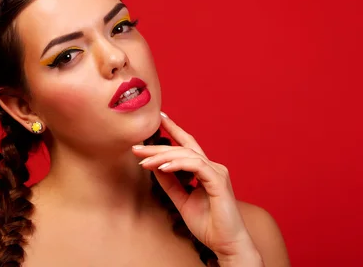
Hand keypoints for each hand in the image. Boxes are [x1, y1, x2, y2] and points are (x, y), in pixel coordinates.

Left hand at [132, 111, 259, 260]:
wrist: (226, 244)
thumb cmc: (208, 224)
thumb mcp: (181, 200)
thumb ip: (170, 183)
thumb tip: (154, 167)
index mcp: (205, 170)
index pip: (188, 144)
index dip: (174, 129)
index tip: (159, 118)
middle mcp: (212, 167)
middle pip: (182, 148)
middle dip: (158, 146)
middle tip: (136, 147)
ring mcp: (217, 172)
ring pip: (187, 155)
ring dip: (163, 156)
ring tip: (144, 161)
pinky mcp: (218, 182)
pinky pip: (196, 166)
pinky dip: (177, 164)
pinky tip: (162, 167)